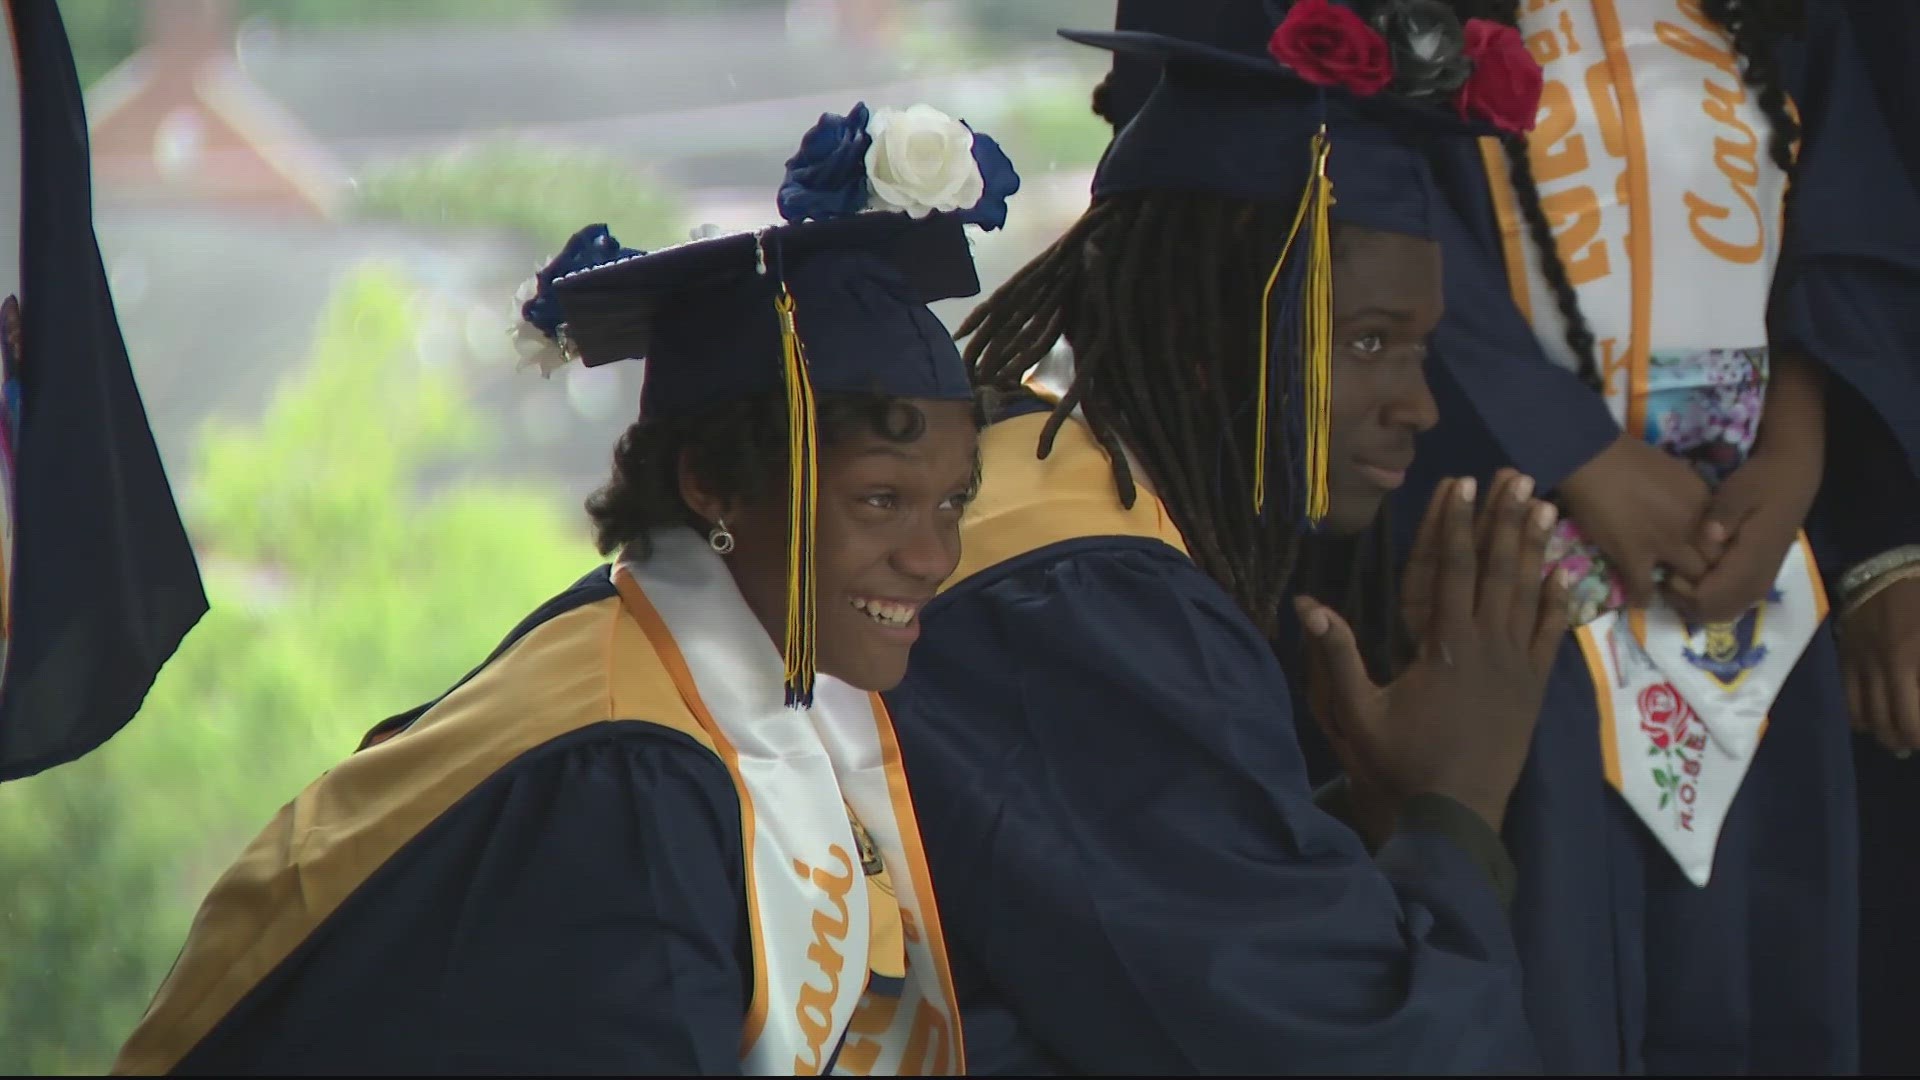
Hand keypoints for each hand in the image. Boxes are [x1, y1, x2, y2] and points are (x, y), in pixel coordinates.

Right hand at [1297, 472, 1569, 832]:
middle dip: (1503, 519)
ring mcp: (1516, 666)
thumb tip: (1308, 605)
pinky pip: (1550, 635)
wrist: (1456, 814)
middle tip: (1515, 475)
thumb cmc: (1401, 763)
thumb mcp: (1358, 712)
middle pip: (1497, 569)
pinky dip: (1557, 601)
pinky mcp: (1534, 688)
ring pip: (1529, 594)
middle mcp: (1487, 646)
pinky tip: (1563, 573)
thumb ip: (1338, 656)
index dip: (1455, 524)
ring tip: (1545, 505)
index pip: (1450, 570)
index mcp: (1444, 646)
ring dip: (1535, 547)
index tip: (1461, 484)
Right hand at [1558, 434, 1713, 606]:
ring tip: (1673, 592)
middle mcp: (1692, 527)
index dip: (1718, 551)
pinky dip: (1644, 598)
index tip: (1707, 555)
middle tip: (1695, 581)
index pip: (1725, 539)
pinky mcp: (1633, 556)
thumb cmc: (1631, 457)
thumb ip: (1691, 497)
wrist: (1594, 458)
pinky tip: (1642, 601)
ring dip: (1682, 589)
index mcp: (1704, 503)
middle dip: (1708, 575)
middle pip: (1714, 563)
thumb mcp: (1677, 473)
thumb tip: (1692, 513)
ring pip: (1689, 581)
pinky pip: (1644, 588)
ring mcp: (1664, 544)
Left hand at [1666, 445, 1820, 623]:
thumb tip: (1710, 535)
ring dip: (1697, 603)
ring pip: (1724, 611)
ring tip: (1677, 578)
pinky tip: (1695, 576)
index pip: (1711, 599)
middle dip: (1686, 603)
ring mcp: (1761, 581)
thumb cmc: (1762, 482)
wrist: (1794, 478)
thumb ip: (1724, 515)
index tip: (1667, 573)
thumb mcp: (1739, 491)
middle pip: (1715, 613)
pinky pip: (1732, 602)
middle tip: (1667, 578)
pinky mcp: (1760, 577)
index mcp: (1752, 562)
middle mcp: (1758, 580)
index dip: (1684, 594)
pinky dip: (1710, 598)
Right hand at [1840, 575, 1919, 754]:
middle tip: (1918, 741)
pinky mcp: (1844, 661)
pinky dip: (1859, 719)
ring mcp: (1859, 667)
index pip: (1914, 723)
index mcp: (1910, 662)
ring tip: (1898, 737)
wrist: (1881, 564)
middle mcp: (1883, 672)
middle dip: (1908, 741)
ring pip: (1866, 720)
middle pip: (1891, 727)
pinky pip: (1846, 702)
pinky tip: (1872, 720)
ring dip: (1884, 734)